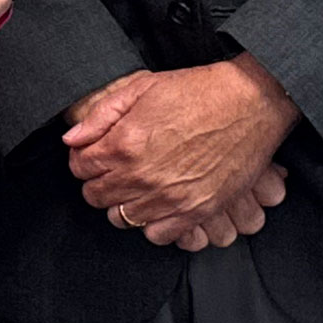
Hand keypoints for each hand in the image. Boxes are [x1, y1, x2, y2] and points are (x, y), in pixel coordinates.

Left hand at [63, 53, 298, 242]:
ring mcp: (169, 198)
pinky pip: (157, 235)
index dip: (83, 158)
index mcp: (124, 144)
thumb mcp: (141, 87)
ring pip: (122, 218)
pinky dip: (152, 223)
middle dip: (99, 180)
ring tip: (136, 185)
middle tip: (114, 168)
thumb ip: (100, 115)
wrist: (249, 103)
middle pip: (96, 196)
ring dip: (123, 202)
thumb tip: (72, 137)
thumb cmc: (197, 91)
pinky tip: (158, 203)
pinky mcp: (196, 211)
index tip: (94, 153)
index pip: (80, 167)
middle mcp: (142, 176)